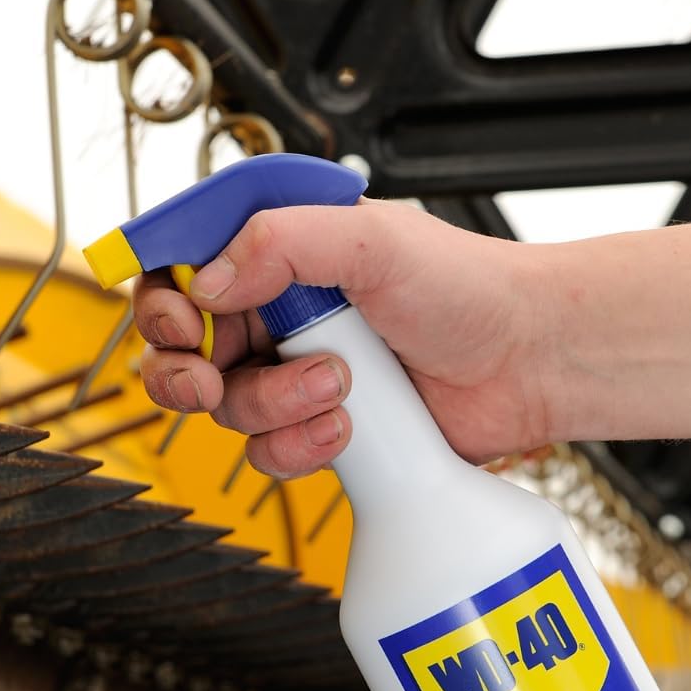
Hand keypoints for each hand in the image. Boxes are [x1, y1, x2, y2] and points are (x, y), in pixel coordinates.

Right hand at [134, 199, 555, 478]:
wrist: (528, 362)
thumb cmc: (468, 287)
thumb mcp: (372, 239)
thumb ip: (280, 242)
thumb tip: (207, 281)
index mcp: (280, 247)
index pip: (183, 262)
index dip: (162, 296)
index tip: (181, 321)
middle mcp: (278, 308)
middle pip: (182, 346)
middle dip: (185, 370)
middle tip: (210, 379)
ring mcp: (295, 369)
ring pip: (227, 407)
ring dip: (273, 404)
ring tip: (338, 385)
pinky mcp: (319, 425)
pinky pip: (267, 451)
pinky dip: (298, 445)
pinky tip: (348, 425)